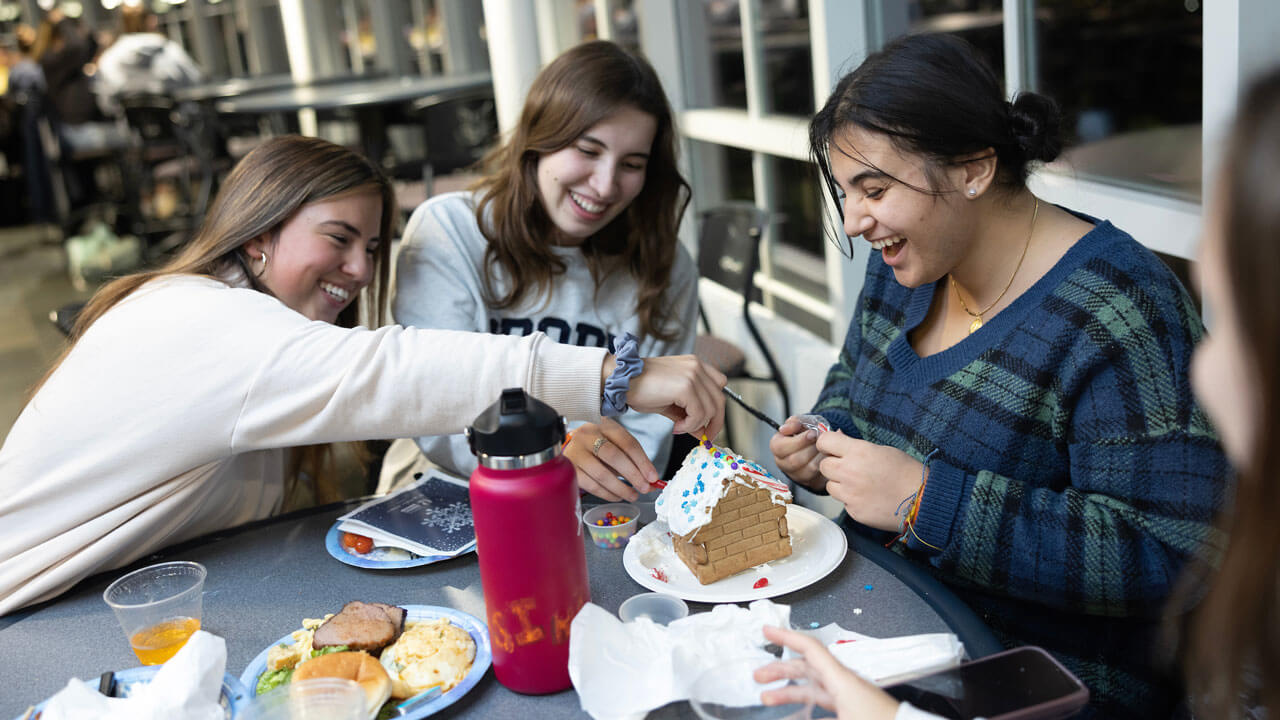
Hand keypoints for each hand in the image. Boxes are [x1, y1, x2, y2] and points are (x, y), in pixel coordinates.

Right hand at [563, 419, 657, 501]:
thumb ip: (633, 460)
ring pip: (601, 474)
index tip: (652, 476)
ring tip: (633, 495)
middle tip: (644, 488)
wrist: (573, 446)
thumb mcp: (616, 444)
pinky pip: (591, 485)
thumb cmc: (599, 445)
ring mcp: (576, 452)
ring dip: (621, 488)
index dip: (642, 461)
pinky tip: (617, 496)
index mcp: (604, 426)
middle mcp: (587, 436)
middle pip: (613, 456)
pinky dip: (607, 494)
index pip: (627, 442)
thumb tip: (650, 480)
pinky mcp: (570, 469)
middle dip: (632, 475)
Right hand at [622, 355, 726, 439]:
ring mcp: (692, 375)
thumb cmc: (639, 388)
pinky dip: (689, 425)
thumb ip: (689, 414)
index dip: (716, 408)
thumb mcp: (670, 402)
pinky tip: (676, 426)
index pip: (719, 387)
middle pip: (720, 400)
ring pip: (711, 409)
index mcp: (694, 365)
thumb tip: (702, 432)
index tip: (708, 426)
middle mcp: (696, 366)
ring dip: (696, 425)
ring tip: (679, 427)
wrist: (620, 380)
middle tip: (702, 437)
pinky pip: (699, 414)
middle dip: (714, 422)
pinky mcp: (686, 386)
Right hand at [755, 625, 899, 719]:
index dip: (786, 637)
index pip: (810, 648)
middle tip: (759, 673)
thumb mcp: (841, 719)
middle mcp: (845, 684)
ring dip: (789, 691)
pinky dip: (808, 708)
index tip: (768, 631)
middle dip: (780, 669)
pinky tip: (796, 716)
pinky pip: (825, 704)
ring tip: (768, 698)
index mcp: (842, 680)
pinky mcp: (854, 710)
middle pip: (807, 668)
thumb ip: (810, 719)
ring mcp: (850, 697)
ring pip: (813, 688)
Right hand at [770, 417, 825, 490]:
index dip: (798, 440)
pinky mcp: (809, 482)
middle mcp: (783, 463)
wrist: (819, 443)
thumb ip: (794, 422)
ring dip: (820, 457)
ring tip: (827, 447)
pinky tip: (829, 456)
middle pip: (794, 460)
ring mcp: (796, 475)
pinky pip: (818, 477)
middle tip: (822, 440)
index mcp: (777, 447)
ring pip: (808, 469)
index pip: (780, 447)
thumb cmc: (808, 432)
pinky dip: (826, 466)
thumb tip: (784, 428)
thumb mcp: (801, 422)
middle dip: (811, 449)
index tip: (812, 433)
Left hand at [816, 431, 923, 531]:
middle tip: (848, 467)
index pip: (824, 441)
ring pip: (830, 486)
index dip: (826, 444)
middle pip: (823, 466)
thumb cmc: (905, 472)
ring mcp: (850, 494)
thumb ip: (856, 446)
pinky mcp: (854, 511)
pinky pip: (843, 502)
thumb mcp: (881, 450)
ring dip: (840, 484)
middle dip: (832, 465)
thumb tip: (837, 437)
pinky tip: (868, 497)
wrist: (921, 500)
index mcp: (858, 452)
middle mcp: (849, 472)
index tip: (831, 447)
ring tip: (860, 484)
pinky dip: (851, 499)